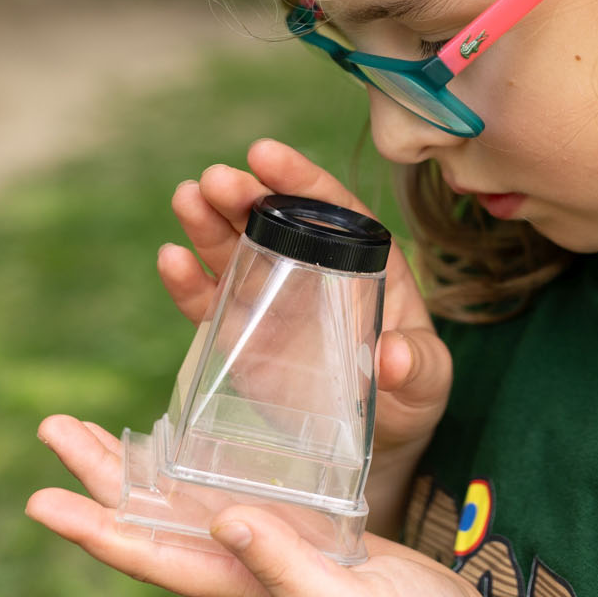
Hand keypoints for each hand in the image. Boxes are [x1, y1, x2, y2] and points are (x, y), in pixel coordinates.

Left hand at [27, 415, 497, 596]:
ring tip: (92, 429)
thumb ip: (287, 566)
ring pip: (185, 502)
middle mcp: (245, 565)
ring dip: (137, 467)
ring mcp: (272, 549)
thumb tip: (227, 521)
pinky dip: (199, 467)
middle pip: (154, 519)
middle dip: (100, 477)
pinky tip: (188, 445)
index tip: (41, 500)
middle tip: (52, 428)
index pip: (153, 555)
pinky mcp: (306, 531)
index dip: (96, 529)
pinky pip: (234, 493)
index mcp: (246, 587)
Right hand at [157, 139, 451, 521]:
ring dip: (208, 223)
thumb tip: (394, 358)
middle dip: (243, 194)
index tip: (265, 154)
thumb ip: (417, 368)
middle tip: (215, 179)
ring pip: (234, 251)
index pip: (329, 208)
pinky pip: (209, 304)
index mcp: (361, 261)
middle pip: (273, 220)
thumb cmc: (410, 396)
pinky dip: (188, 283)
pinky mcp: (240, 336)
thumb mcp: (426, 382)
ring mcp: (270, 300)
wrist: (374, 442)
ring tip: (187, 199)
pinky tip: (171, 260)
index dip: (297, 180)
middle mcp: (310, 269)